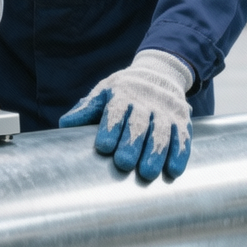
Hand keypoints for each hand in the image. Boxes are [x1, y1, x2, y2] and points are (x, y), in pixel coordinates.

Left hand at [59, 49, 193, 178]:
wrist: (160, 73)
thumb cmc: (124, 90)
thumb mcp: (104, 92)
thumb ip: (87, 109)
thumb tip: (65, 125)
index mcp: (122, 94)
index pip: (116, 111)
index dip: (110, 128)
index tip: (104, 147)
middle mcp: (145, 101)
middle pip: (139, 124)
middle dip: (132, 144)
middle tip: (124, 164)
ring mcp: (165, 110)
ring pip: (161, 132)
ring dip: (156, 153)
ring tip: (148, 173)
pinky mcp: (181, 119)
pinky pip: (182, 137)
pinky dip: (179, 154)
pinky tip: (173, 170)